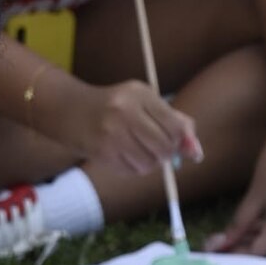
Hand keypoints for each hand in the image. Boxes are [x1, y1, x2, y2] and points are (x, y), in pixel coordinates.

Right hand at [61, 79, 202, 174]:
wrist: (69, 111)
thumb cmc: (114, 107)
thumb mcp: (144, 103)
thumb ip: (175, 122)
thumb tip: (196, 153)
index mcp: (140, 94)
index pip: (176, 126)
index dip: (182, 141)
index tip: (177, 145)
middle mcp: (125, 111)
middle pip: (164, 147)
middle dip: (165, 154)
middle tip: (156, 150)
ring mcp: (112, 133)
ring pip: (149, 163)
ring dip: (149, 164)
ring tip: (137, 151)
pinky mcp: (102, 151)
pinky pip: (132, 170)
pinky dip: (133, 168)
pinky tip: (123, 156)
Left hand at [206, 125, 265, 256]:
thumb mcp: (255, 194)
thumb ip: (240, 223)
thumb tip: (222, 243)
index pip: (258, 253)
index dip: (237, 255)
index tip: (219, 252)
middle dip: (247, 247)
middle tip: (223, 242)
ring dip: (259, 238)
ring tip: (236, 231)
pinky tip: (257, 221)